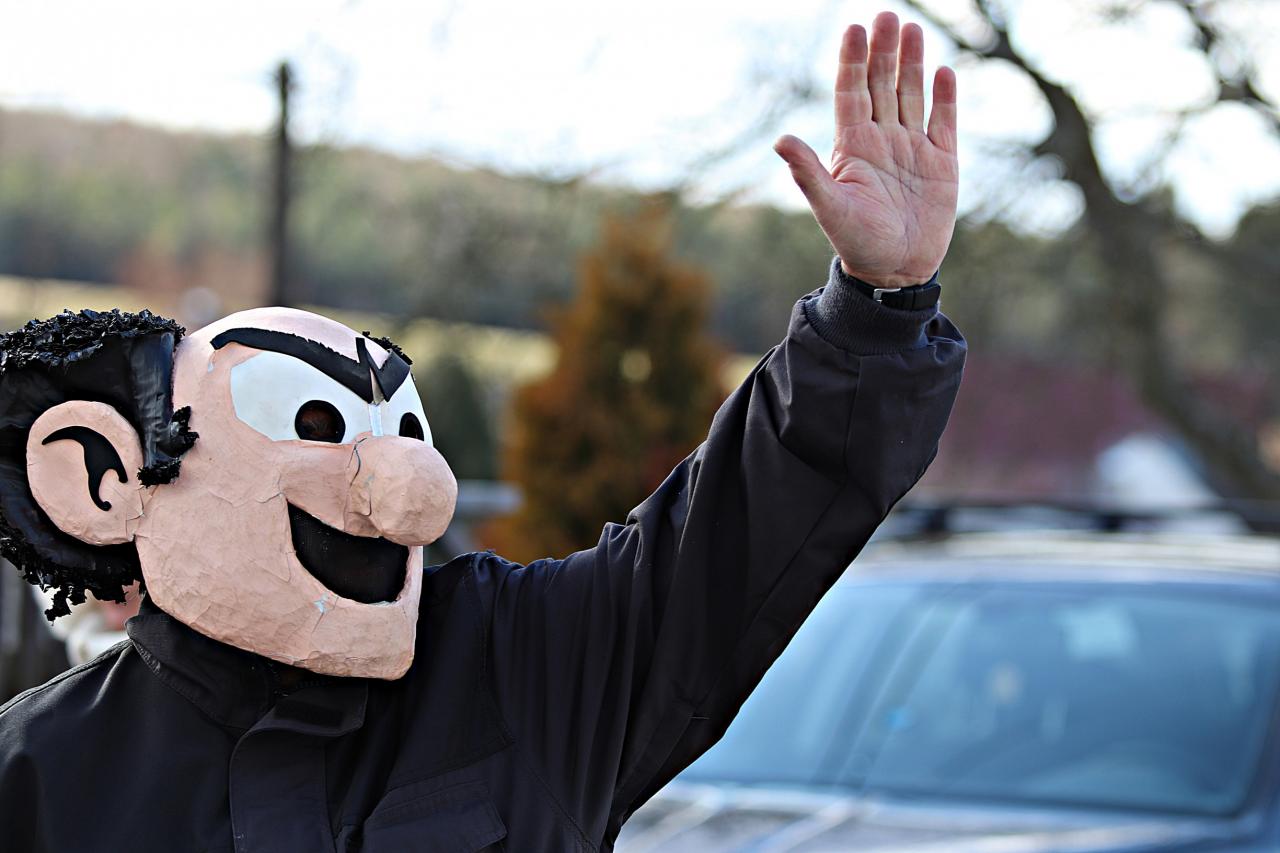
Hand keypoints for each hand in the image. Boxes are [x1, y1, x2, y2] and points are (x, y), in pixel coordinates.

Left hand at [774, 12, 957, 288]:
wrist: (896, 272)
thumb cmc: (858, 243)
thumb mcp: (831, 208)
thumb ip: (808, 174)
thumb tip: (780, 140)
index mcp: (853, 147)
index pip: (851, 94)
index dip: (852, 62)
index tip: (855, 29)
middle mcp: (881, 141)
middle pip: (881, 86)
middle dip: (883, 52)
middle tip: (887, 16)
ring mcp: (912, 149)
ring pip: (911, 96)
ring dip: (912, 64)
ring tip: (913, 30)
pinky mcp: (941, 163)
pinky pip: (943, 122)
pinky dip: (944, 98)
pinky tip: (944, 72)